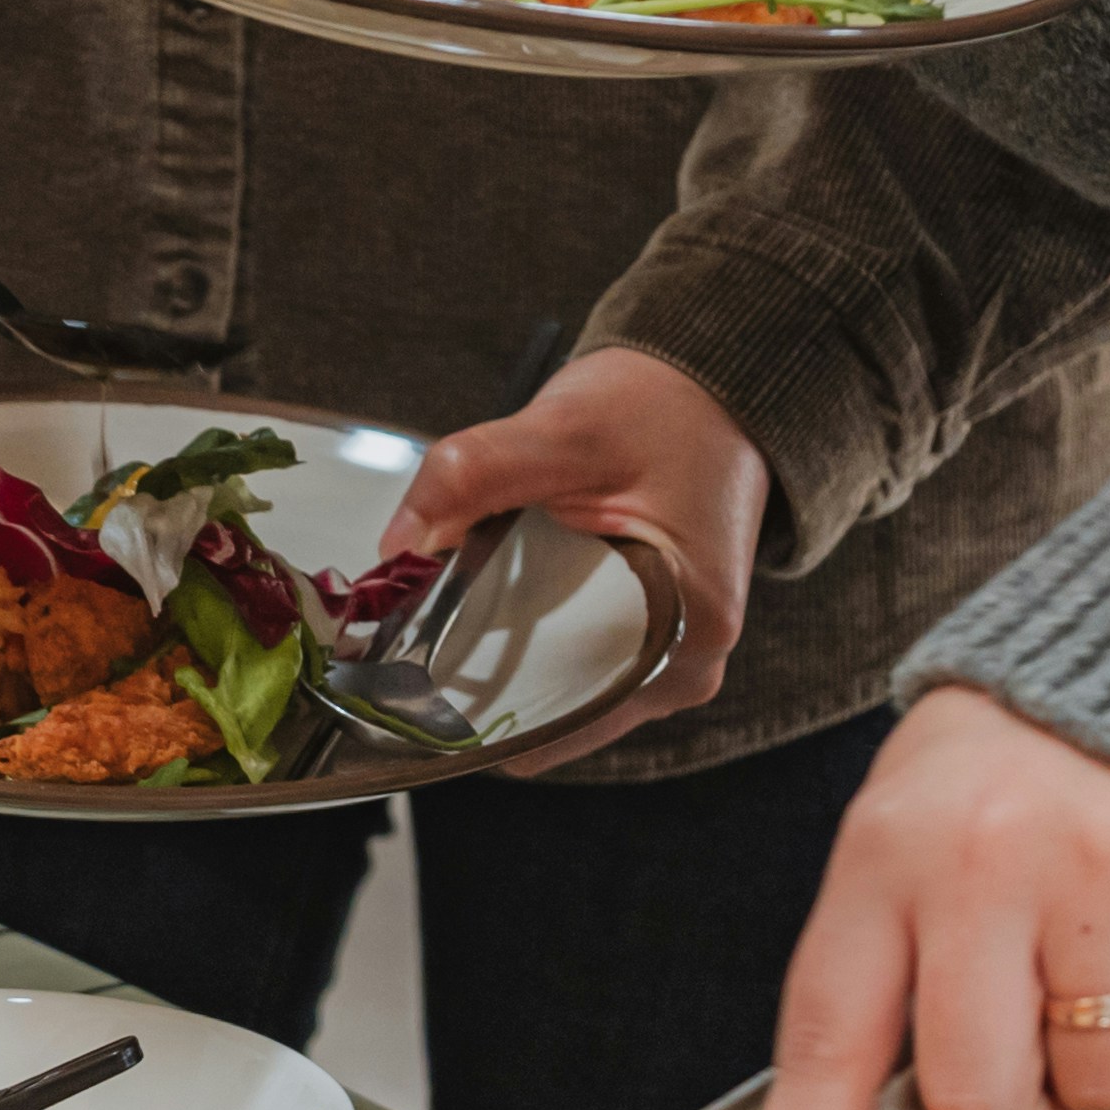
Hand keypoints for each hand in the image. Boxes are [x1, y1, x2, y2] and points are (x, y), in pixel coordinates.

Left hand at [392, 349, 764, 755]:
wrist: (711, 396)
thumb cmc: (656, 411)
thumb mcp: (560, 429)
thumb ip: (471, 476)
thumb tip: (398, 545)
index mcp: (688, 626)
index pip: (562, 711)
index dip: (479, 704)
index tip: (406, 681)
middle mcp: (688, 664)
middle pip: (559, 713)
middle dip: (482, 684)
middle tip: (410, 646)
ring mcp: (673, 659)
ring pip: (563, 696)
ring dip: (506, 664)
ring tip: (446, 624)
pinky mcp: (653, 643)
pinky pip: (576, 670)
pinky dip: (531, 648)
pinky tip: (490, 614)